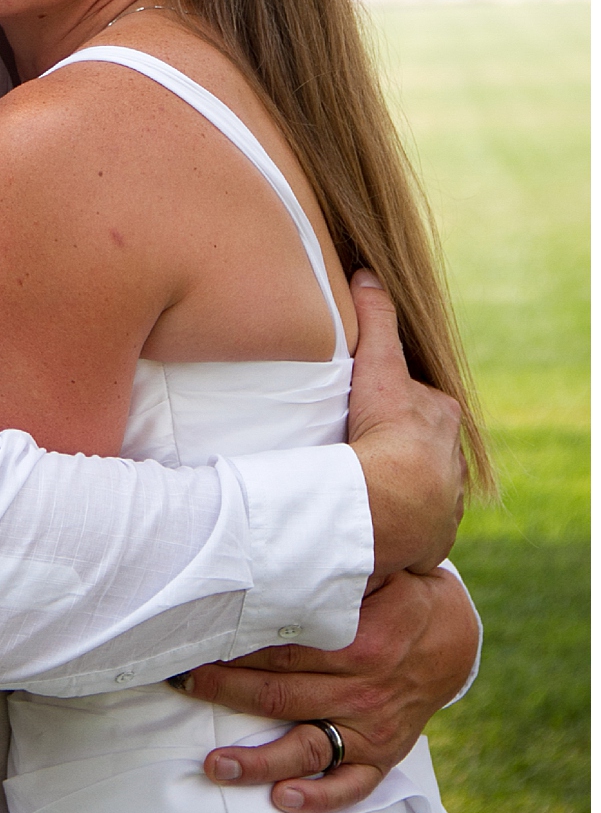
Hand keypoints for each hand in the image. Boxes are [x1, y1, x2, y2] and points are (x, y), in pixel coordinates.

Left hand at [189, 565, 478, 812]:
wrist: (455, 635)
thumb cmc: (399, 594)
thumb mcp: (376, 570)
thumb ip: (333, 568)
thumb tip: (279, 540)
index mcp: (358, 642)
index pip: (282, 649)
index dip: (235, 648)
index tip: (195, 643)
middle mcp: (363, 688)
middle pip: (280, 695)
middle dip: (224, 692)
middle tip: (181, 685)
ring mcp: (372, 726)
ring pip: (306, 748)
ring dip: (257, 760)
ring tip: (214, 766)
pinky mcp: (383, 753)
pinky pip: (351, 785)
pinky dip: (319, 797)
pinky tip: (283, 799)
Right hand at [345, 270, 464, 575]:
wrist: (393, 502)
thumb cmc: (388, 431)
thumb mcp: (379, 365)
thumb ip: (375, 319)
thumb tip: (367, 273)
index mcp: (444, 420)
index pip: (419, 404)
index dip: (393, 401)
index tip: (367, 408)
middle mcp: (452, 462)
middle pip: (421, 446)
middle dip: (397, 447)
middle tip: (360, 448)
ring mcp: (444, 503)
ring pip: (420, 488)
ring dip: (397, 488)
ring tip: (362, 487)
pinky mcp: (432, 539)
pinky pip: (413, 527)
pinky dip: (397, 523)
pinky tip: (373, 519)